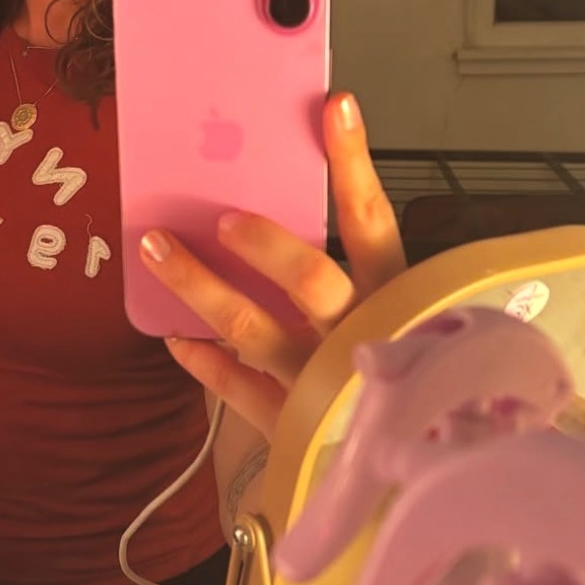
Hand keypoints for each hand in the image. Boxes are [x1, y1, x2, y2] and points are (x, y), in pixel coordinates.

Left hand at [140, 92, 404, 437]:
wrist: (430, 477)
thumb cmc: (416, 380)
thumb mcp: (402, 313)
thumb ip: (361, 266)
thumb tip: (293, 201)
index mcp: (395, 298)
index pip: (373, 220)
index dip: (354, 164)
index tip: (334, 108)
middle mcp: (360, 336)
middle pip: (310, 278)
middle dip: (263, 242)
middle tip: (221, 216)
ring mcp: (322, 384)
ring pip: (251, 327)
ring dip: (198, 286)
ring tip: (154, 248)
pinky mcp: (295, 426)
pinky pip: (237, 390)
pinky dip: (203, 362)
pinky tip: (173, 338)